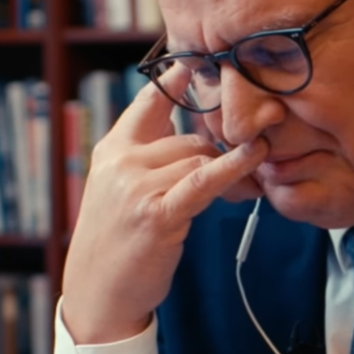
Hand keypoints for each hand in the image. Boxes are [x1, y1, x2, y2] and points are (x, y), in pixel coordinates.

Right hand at [61, 65, 268, 344]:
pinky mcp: (158, 212)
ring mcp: (137, 187)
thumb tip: (182, 123)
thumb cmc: (119, 241)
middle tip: (248, 160)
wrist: (99, 291)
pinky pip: (204, 179)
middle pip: (189, 138)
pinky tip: (254, 156)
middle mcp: (121, 163)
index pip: (147, 104)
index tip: (198, 62)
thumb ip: (147, 155)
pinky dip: (233, 166)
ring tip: (247, 185)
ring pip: (199, 157)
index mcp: (112, 151)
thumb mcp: (121, 189)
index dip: (175, 82)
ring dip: (229, 171)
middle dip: (220, 153)